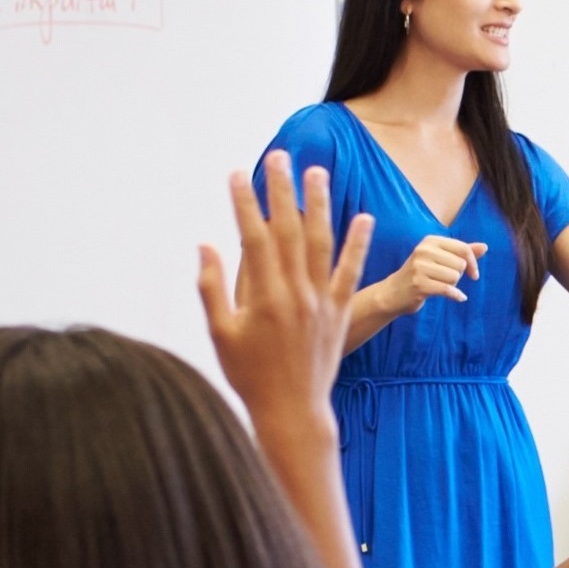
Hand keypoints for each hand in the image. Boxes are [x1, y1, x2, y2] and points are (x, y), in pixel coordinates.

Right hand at [197, 151, 373, 424]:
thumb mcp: (220, 335)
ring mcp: (321, 301)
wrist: (292, 411)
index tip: (238, 174)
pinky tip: (363, 217)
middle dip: (282, 190)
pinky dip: (358, 244)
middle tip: (280, 156)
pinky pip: (351, 272)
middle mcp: (296, 293)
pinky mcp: (340, 312)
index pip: (254, 238)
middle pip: (290, 231)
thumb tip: (205, 246)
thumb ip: (212, 289)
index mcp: (263, 297)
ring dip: (320, 205)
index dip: (245, 204)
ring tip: (317, 173)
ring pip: (322, 243)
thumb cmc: (249, 376)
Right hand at [377, 235, 485, 315]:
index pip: (463, 248)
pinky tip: (458, 297)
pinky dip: (456, 295)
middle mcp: (424, 251)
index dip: (473, 263)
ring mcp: (419, 267)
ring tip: (439, 286)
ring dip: (452, 286)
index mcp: (430, 241)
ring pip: (454, 277)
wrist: (393, 293)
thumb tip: (485, 247)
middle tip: (444, 280)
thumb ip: (463, 252)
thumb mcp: (441, 259)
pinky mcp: (419, 284)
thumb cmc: (421, 274)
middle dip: (458, 276)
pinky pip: (448, 290)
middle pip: (460, 264)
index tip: (473, 274)